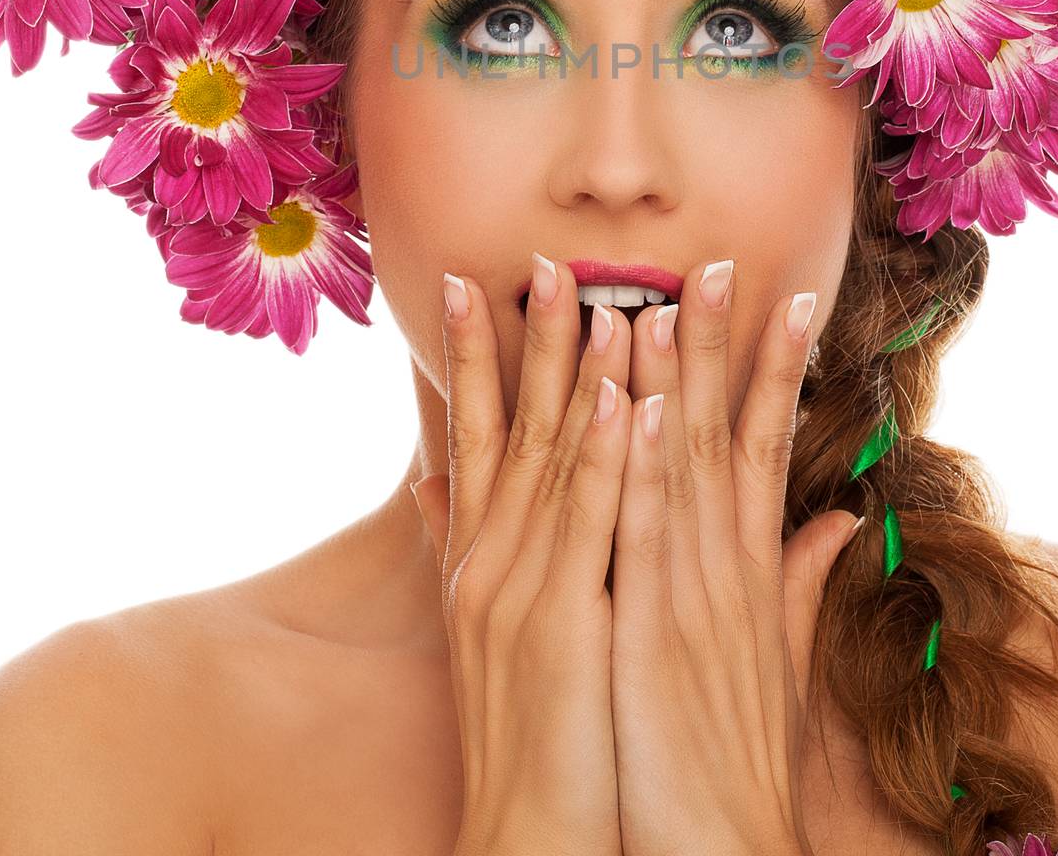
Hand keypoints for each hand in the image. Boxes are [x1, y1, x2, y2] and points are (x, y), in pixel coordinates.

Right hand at [411, 255, 636, 855]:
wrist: (529, 833)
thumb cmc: (526, 728)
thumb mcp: (489, 625)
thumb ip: (462, 542)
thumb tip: (432, 485)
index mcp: (481, 557)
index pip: (474, 434)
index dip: (471, 356)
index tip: (469, 282)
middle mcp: (491, 558)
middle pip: (512, 426)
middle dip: (528, 338)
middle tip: (543, 259)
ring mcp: (522, 587)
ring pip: (555, 457)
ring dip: (577, 372)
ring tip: (598, 296)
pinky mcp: (564, 623)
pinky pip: (593, 523)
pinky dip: (609, 456)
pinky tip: (625, 398)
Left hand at [610, 258, 861, 855]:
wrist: (725, 852)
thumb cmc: (734, 752)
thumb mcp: (776, 657)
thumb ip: (802, 580)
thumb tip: (838, 521)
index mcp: (752, 569)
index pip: (769, 444)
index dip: (777, 369)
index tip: (788, 296)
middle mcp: (730, 568)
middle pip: (730, 434)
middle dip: (726, 345)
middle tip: (720, 260)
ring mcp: (694, 596)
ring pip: (685, 466)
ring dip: (676, 380)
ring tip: (664, 299)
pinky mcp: (653, 633)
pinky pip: (646, 533)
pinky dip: (643, 466)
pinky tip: (637, 406)